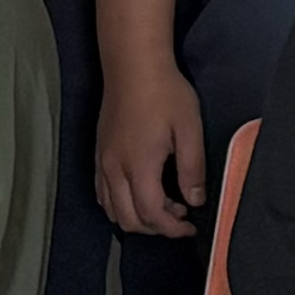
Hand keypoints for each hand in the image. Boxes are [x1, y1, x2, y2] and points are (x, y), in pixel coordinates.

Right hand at [98, 55, 213, 239]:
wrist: (133, 65)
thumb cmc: (165, 93)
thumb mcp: (189, 128)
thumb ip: (193, 168)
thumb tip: (195, 200)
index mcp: (139, 166)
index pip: (151, 215)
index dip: (172, 228)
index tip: (191, 226)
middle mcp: (114, 169)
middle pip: (128, 220)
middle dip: (156, 228)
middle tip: (180, 216)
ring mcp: (102, 162)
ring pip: (112, 210)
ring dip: (138, 217)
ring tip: (165, 204)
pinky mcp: (99, 154)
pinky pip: (103, 193)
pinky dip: (121, 204)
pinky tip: (141, 192)